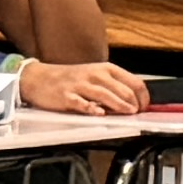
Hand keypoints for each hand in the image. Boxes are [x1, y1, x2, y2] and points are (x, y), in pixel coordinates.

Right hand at [22, 59, 153, 116]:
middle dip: (134, 103)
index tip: (144, 107)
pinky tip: (99, 114)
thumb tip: (131, 102)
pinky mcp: (66, 96)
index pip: (134, 81)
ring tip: (129, 113)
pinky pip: (82, 103)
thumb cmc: (68, 79)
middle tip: (137, 113)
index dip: (143, 96)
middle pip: (123, 90)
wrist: (38, 78)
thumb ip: (112, 86)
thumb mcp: (94, 76)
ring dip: (120, 105)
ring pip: (106, 95)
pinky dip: (92, 109)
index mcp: (106, 69)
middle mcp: (95, 75)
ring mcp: (80, 85)